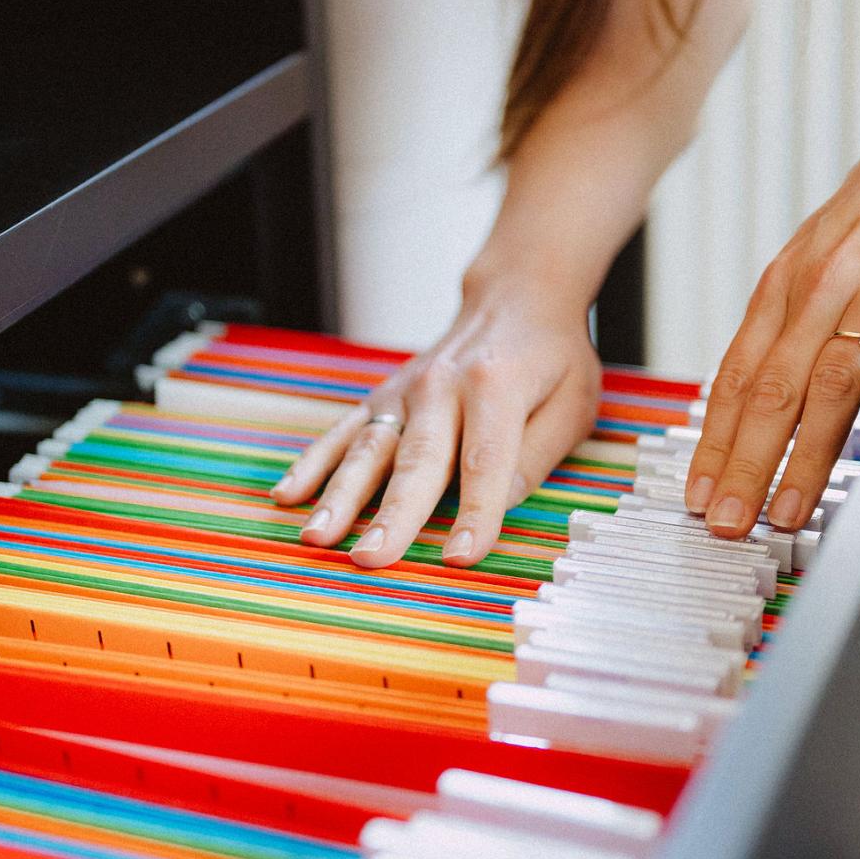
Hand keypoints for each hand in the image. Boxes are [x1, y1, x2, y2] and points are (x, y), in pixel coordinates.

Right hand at [270, 278, 600, 568]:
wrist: (516, 299)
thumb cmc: (551, 360)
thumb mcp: (571, 405)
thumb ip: (535, 457)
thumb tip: (497, 507)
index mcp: (496, 386)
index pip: (484, 460)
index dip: (474, 512)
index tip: (460, 557)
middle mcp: (442, 385)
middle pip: (417, 460)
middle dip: (392, 514)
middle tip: (371, 559)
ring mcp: (404, 391)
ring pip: (368, 449)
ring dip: (339, 495)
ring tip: (316, 537)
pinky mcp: (382, 397)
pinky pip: (342, 432)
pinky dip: (313, 463)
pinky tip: (288, 495)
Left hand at [686, 121, 859, 537]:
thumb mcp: (806, 272)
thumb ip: (780, 334)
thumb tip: (745, 406)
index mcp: (778, 295)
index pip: (734, 383)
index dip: (713, 446)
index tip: (699, 497)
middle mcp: (812, 292)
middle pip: (769, 392)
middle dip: (744, 466)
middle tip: (730, 521)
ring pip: (828, 375)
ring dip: (806, 448)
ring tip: (790, 503)